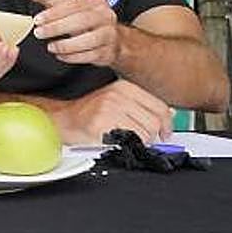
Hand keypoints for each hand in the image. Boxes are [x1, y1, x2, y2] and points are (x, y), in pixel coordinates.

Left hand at [21, 0, 119, 66]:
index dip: (53, 13)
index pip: (73, 4)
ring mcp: (110, 34)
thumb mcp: (64, 4)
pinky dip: (73, 57)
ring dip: (66, 45)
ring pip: (89, 40)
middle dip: (57, 28)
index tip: (37, 20)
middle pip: (81, 21)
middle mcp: (106, 15)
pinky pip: (91, 55)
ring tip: (50, 46)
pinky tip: (60, 55)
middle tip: (39, 33)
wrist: (108, 39)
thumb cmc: (82, 18)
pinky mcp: (108, 52)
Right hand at [46, 79, 172, 143]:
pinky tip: (115, 140)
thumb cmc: (89, 113)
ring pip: (144, 133)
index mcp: (124, 87)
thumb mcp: (117, 101)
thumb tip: (168, 115)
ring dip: (139, 142)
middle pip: (154, 122)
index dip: (166, 124)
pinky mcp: (103, 122)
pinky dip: (126, 145)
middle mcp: (118, 94)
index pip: (160, 106)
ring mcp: (110, 107)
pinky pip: (129, 140)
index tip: (164, 133)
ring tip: (125, 139)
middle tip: (141, 140)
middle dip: (151, 136)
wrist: (63, 119)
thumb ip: (142, 106)